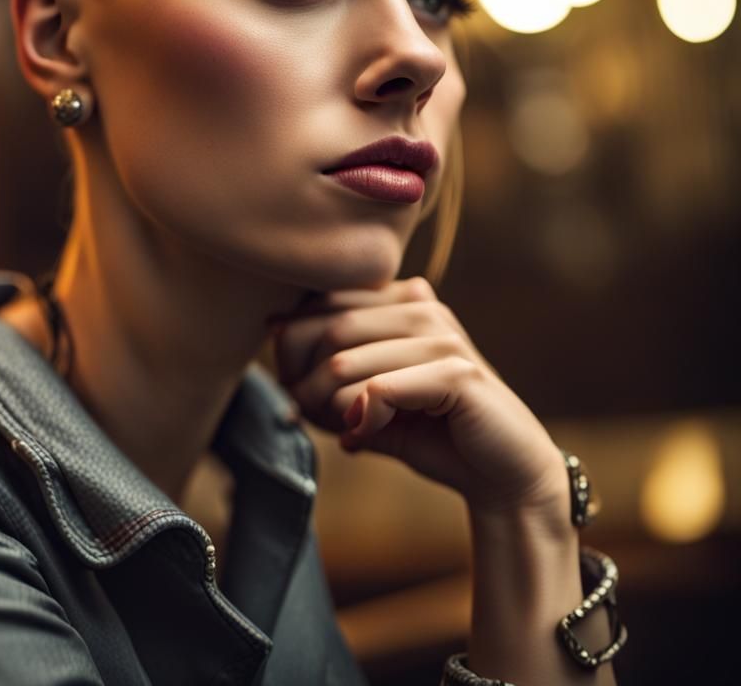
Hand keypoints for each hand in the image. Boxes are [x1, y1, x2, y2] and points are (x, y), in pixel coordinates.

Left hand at [268, 277, 566, 515]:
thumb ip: (331, 367)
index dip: (293, 347)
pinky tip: (364, 438)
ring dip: (328, 407)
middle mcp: (423, 308)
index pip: (324, 304)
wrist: (505, 476)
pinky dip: (360, 422)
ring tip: (342, 430)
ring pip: (345, 364)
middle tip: (307, 415)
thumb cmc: (435, 434)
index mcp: (403, 302)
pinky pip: (378, 391)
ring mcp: (442, 338)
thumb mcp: (372, 398)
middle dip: (304, 381)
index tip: (293, 387)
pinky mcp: (456, 374)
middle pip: (328, 332)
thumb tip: (273, 334)